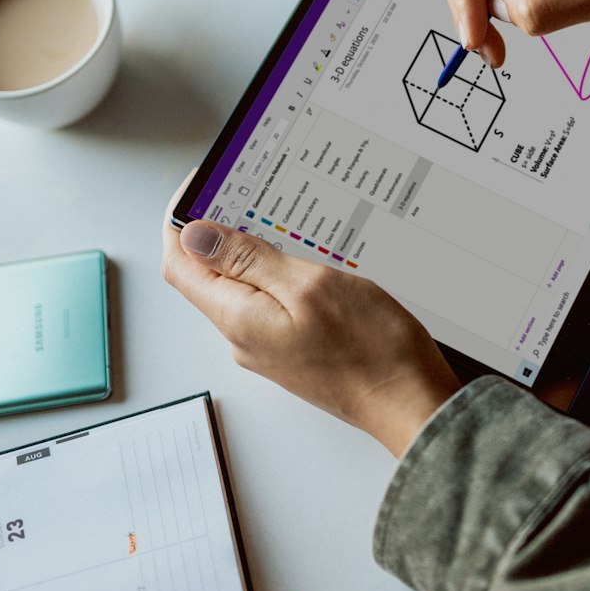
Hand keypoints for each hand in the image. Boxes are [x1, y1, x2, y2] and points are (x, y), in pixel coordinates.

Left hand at [161, 187, 460, 456]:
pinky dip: (279, 273)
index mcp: (238, 318)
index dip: (180, 222)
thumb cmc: (371, 349)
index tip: (200, 187)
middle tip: (249, 192)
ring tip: (287, 221)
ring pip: (242, 287)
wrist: (410, 403)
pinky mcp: (293, 349)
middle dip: (219, 230)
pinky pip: (270, 303)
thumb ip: (248, 260)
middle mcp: (244, 336)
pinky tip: (308, 259)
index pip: (179, 264)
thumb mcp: (309, 286)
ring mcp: (268, 346)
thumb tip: (196, 236)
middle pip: (208, 275)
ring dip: (254, 250)